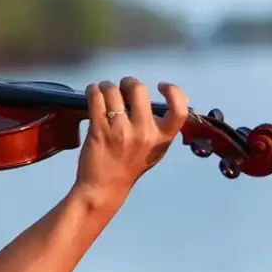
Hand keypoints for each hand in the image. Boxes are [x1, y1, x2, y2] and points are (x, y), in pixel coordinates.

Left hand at [73, 77, 188, 208]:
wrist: (103, 188)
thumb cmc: (129, 168)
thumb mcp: (155, 151)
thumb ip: (160, 129)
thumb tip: (162, 101)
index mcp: (161, 138)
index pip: (179, 109)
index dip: (173, 91)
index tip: (160, 86)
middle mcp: (143, 133)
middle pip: (139, 89)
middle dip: (128, 82)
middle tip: (122, 87)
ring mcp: (121, 131)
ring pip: (112, 90)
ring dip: (106, 86)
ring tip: (103, 91)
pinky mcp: (99, 130)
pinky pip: (96, 98)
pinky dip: (93, 90)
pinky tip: (93, 92)